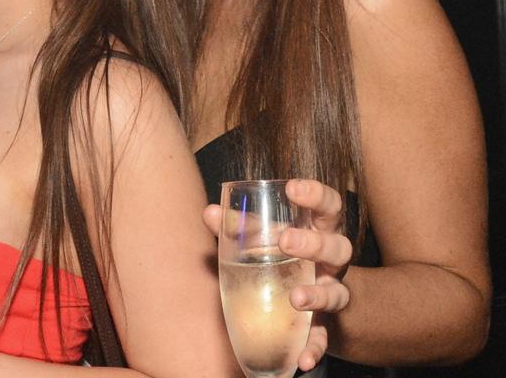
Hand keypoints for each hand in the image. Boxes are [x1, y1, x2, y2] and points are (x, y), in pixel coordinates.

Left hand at [203, 179, 352, 371]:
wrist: (304, 295)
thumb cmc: (280, 254)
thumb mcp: (262, 237)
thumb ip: (238, 225)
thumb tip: (210, 212)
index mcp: (317, 230)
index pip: (328, 207)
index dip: (316, 195)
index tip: (293, 188)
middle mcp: (330, 261)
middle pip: (338, 247)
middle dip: (314, 243)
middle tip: (285, 240)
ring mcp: (330, 292)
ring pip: (337, 293)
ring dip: (318, 297)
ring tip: (297, 299)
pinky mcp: (325, 325)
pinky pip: (324, 338)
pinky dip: (314, 348)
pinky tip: (303, 360)